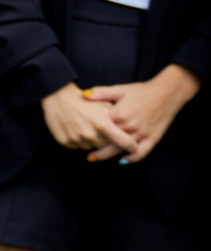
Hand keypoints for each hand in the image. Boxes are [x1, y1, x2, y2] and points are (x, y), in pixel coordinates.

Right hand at [40, 82, 140, 158]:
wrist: (57, 96)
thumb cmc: (83, 99)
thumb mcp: (104, 103)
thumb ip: (117, 117)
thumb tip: (128, 129)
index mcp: (103, 123)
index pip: (124, 142)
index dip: (131, 147)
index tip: (134, 148)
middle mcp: (90, 134)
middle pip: (106, 146)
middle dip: (106, 140)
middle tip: (101, 130)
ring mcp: (77, 139)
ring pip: (90, 147)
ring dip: (91, 141)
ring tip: (85, 127)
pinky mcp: (65, 141)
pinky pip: (76, 146)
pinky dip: (78, 140)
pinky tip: (75, 129)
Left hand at [85, 66, 200, 162]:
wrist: (167, 93)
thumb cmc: (142, 91)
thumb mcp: (120, 90)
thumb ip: (101, 93)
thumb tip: (84, 95)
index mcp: (118, 115)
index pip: (99, 128)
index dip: (90, 133)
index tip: (83, 137)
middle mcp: (128, 127)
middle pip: (108, 143)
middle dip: (96, 150)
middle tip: (88, 154)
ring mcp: (141, 134)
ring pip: (121, 150)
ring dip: (108, 155)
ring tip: (97, 158)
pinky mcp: (152, 139)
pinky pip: (141, 153)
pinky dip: (132, 158)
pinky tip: (123, 160)